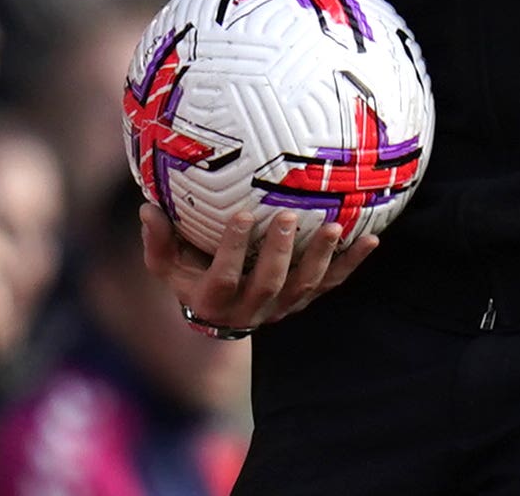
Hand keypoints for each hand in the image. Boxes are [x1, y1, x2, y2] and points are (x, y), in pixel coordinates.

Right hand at [140, 205, 377, 332]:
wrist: (222, 310)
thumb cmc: (191, 274)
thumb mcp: (168, 264)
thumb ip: (159, 240)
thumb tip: (147, 208)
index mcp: (214, 301)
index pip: (225, 277)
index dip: (234, 249)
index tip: (243, 215)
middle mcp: (251, 310)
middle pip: (269, 284)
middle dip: (281, 252)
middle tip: (291, 217)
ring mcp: (282, 306)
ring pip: (305, 287)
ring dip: (321, 257)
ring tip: (336, 226)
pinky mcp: (306, 300)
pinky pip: (333, 283)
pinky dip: (353, 263)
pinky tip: (372, 238)